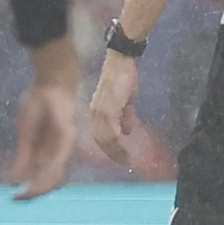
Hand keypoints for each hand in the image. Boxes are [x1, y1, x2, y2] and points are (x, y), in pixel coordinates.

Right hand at [6, 37, 80, 199]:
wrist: (49, 81)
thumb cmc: (38, 103)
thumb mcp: (25, 134)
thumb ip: (23, 157)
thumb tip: (15, 180)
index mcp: (48, 153)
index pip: (42, 178)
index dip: (29, 191)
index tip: (13, 199)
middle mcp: (60, 153)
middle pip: (52, 182)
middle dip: (35, 192)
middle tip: (20, 198)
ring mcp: (66, 146)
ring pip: (57, 175)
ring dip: (41, 186)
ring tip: (26, 193)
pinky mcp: (69, 136)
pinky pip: (60, 159)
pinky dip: (48, 172)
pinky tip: (36, 178)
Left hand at [89, 48, 142, 166]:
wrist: (121, 61)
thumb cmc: (124, 76)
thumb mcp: (126, 99)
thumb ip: (125, 116)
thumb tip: (127, 132)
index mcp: (98, 112)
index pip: (101, 136)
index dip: (110, 148)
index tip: (121, 157)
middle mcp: (96, 114)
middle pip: (101, 140)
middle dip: (114, 154)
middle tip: (125, 163)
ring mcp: (101, 112)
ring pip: (106, 139)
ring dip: (117, 151)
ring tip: (127, 160)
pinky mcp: (108, 110)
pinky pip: (112, 132)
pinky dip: (118, 143)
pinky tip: (126, 148)